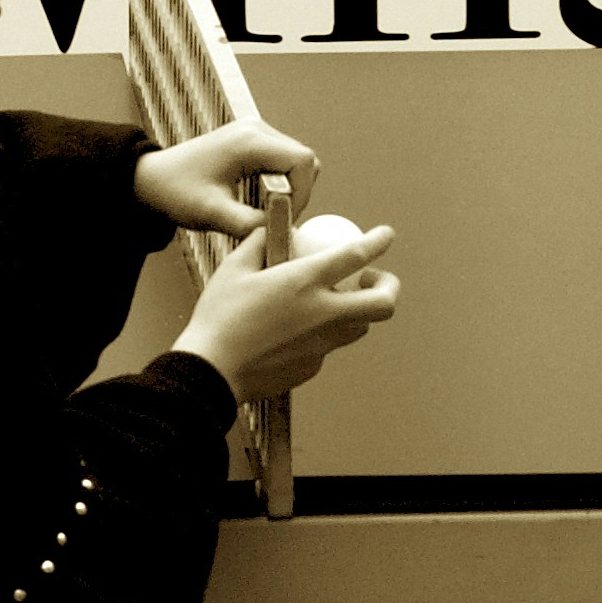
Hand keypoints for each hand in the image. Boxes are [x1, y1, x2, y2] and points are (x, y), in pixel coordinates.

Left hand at [138, 118, 316, 237]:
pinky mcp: (251, 141)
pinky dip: (277, 183)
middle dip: (297, 193)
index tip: (283, 216)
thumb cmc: (176, 192)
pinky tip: (254, 199)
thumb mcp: (213, 214)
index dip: (303, 193)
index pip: (303, 162)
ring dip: (287, 189)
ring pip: (296, 163)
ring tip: (260, 209)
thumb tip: (282, 232)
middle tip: (272, 216)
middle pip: (305, 161)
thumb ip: (250, 225)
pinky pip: (282, 162)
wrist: (151, 179)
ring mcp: (255, 132)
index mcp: (250, 141)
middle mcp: (256, 129)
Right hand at [178, 211, 398, 403]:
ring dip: (358, 310)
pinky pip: (328, 346)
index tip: (386, 235)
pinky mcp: (311, 366)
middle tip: (375, 277)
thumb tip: (272, 229)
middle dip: (389, 286)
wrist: (212, 373)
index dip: (377, 241)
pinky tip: (294, 331)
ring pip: (361, 327)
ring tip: (335, 301)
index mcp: (304, 282)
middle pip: (383, 303)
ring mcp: (321, 344)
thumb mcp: (234, 269)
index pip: (356, 255)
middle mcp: (322, 314)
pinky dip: (322, 333)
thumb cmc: (219, 318)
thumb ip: (259, 243)